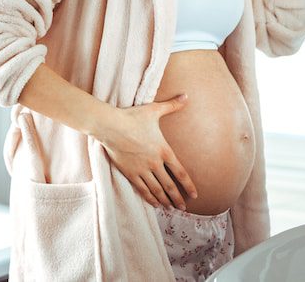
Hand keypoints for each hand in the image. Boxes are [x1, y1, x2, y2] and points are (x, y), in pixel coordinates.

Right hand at [96, 94, 197, 210]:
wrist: (111, 125)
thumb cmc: (132, 117)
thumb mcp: (154, 110)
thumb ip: (172, 106)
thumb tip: (186, 96)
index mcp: (164, 150)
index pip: (181, 173)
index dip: (188, 186)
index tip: (194, 195)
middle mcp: (155, 163)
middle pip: (170, 186)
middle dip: (178, 198)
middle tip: (183, 208)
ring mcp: (142, 169)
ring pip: (157, 190)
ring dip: (165, 200)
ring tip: (171, 208)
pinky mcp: (130, 172)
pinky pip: (142, 189)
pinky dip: (150, 197)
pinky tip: (154, 203)